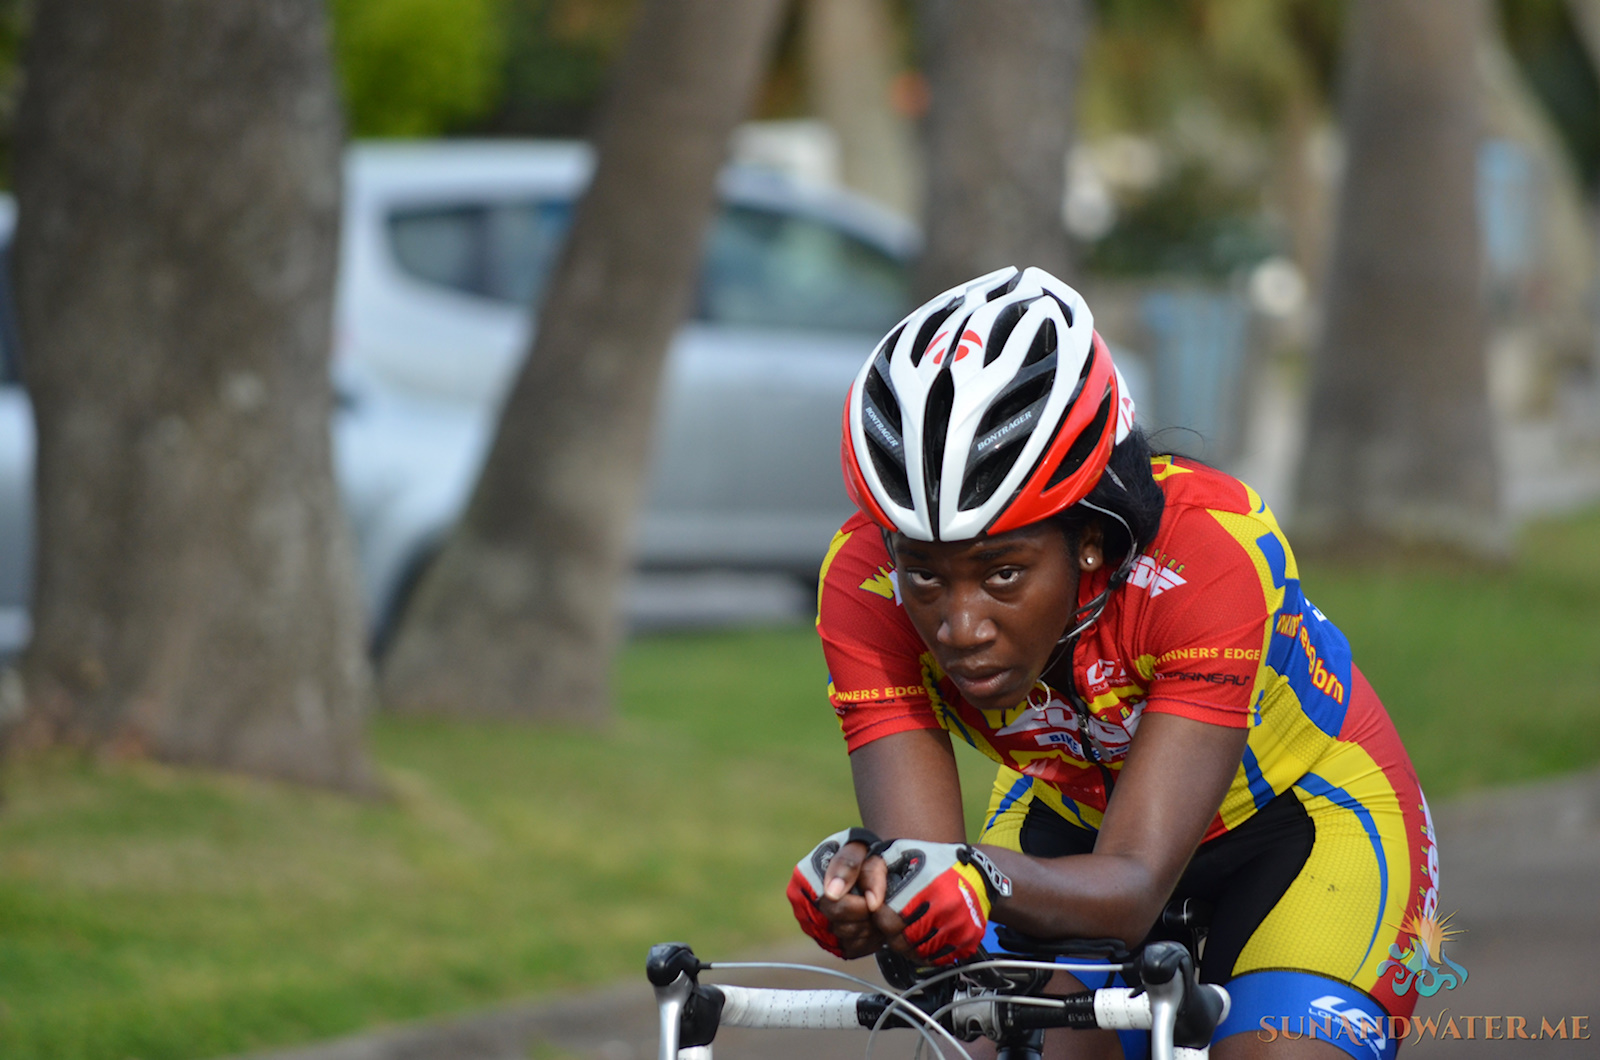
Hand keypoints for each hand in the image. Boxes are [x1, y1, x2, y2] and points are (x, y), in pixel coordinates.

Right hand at [786, 828, 891, 957]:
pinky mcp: (826, 940)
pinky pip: (850, 950)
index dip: (860, 906)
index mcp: (804, 880)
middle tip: (877, 905)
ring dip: (868, 929)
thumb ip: (848, 865)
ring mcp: (812, 925)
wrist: (867, 861)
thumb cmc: (861, 851)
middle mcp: (802, 905)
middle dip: (864, 918)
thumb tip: (833, 892)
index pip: (833, 907)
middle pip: (839, 928)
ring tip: (876, 912)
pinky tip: (873, 922)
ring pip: (846, 942)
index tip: (873, 899)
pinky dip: (868, 940)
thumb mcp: (856, 847)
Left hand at [876, 839, 1011, 964]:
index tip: (884, 911)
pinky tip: (927, 937)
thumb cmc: (936, 862)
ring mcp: (958, 926)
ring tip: (911, 928)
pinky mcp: (967, 940)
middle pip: (902, 941)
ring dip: (909, 945)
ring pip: (918, 952)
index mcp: (926, 887)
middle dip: (893, 934)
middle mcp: (944, 909)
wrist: (978, 873)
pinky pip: (937, 958)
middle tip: (896, 923)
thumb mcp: (900, 853)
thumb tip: (870, 902)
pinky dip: (928, 952)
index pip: (889, 921)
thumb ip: (876, 873)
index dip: (882, 919)